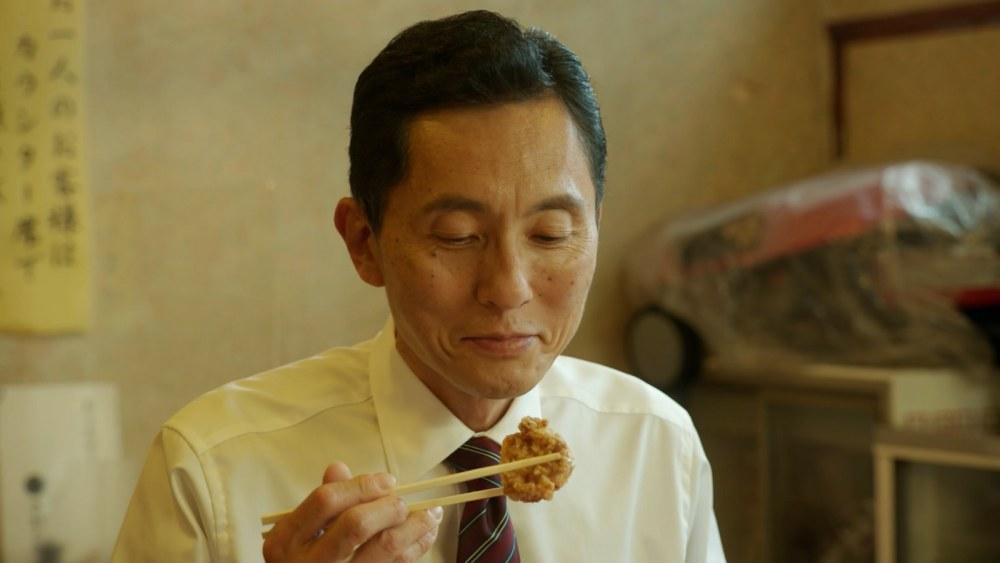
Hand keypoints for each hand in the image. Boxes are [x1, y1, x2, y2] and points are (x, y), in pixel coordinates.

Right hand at [263, 462, 442, 561]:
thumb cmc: (302, 556)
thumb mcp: (300, 530)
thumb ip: (322, 500)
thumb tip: (339, 468)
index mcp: (288, 538)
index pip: (326, 500)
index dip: (361, 485)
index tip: (387, 480)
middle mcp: (310, 561)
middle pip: (357, 524)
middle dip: (388, 506)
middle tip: (403, 501)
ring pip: (385, 547)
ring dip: (415, 525)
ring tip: (432, 513)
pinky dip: (417, 546)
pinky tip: (426, 534)